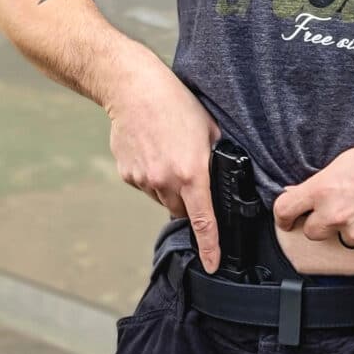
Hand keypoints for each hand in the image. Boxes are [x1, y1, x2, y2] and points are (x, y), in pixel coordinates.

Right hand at [104, 61, 222, 272]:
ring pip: (162, 198)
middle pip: (181, 210)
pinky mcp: (128, 174)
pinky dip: (151, 176)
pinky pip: (145, 186)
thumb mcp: (209, 128)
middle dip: (188, 200)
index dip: (210, 247)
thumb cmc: (175, 103)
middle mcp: (165, 181)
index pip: (204, 220)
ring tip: (168, 153)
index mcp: (191, 172)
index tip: (212, 264)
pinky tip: (152, 150)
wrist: (133, 89)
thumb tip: (226, 174)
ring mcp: (143, 180)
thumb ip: (217, 157)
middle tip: (189, 173)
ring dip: (169, 187)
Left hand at [273, 133, 353, 253]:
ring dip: (353, 228)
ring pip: (344, 239)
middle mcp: (337, 214)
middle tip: (343, 208)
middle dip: (322, 223)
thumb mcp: (347, 161)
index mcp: (324, 189)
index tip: (287, 222)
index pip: (285, 210)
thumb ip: (320, 182)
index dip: (283, 218)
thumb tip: (297, 193)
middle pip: (312, 232)